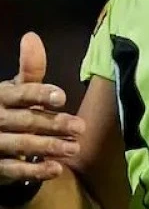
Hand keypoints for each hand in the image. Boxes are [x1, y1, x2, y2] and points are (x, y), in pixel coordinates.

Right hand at [0, 32, 84, 184]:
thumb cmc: (9, 106)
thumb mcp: (17, 86)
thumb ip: (30, 68)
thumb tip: (31, 37)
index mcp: (3, 96)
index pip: (22, 94)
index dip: (41, 95)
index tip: (63, 97)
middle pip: (27, 121)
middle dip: (54, 125)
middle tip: (80, 127)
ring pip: (23, 145)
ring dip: (49, 148)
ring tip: (75, 148)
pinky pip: (15, 170)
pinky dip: (36, 171)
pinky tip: (56, 169)